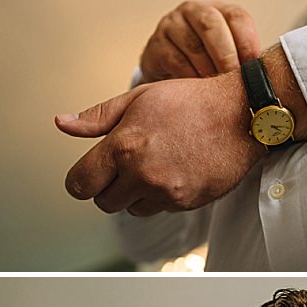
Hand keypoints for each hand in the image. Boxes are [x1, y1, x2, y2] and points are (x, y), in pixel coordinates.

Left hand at [55, 73, 261, 215]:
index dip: (83, 179)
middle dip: (112, 186)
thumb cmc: (194, 101)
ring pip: (133, 208)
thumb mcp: (141, 98)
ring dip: (138, 193)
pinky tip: (179, 169)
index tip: (93, 173)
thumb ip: (97, 117)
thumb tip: (62, 124)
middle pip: (104, 202)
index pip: (79, 184)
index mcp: (124, 146)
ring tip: (159, 164)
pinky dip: (165, 195)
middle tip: (131, 164)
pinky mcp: (187, 202)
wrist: (243, 114)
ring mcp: (167, 191)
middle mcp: (142, 173)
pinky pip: (162, 209)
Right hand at [139, 0, 260, 81]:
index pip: (237, 16)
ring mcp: (172, 25)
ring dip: (207, 69)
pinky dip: (189, 76)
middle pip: (212, 24)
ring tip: (216, 88)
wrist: (169, 69)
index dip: (247, 41)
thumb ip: (246, 59)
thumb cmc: (210, 62)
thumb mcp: (230, 54)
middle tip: (232, 78)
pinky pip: (174, 60)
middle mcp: (195, 11)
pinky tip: (197, 88)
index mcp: (220, 10)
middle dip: (226, 54)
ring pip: (192, 44)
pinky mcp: (155, 44)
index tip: (253, 64)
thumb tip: (265, 78)